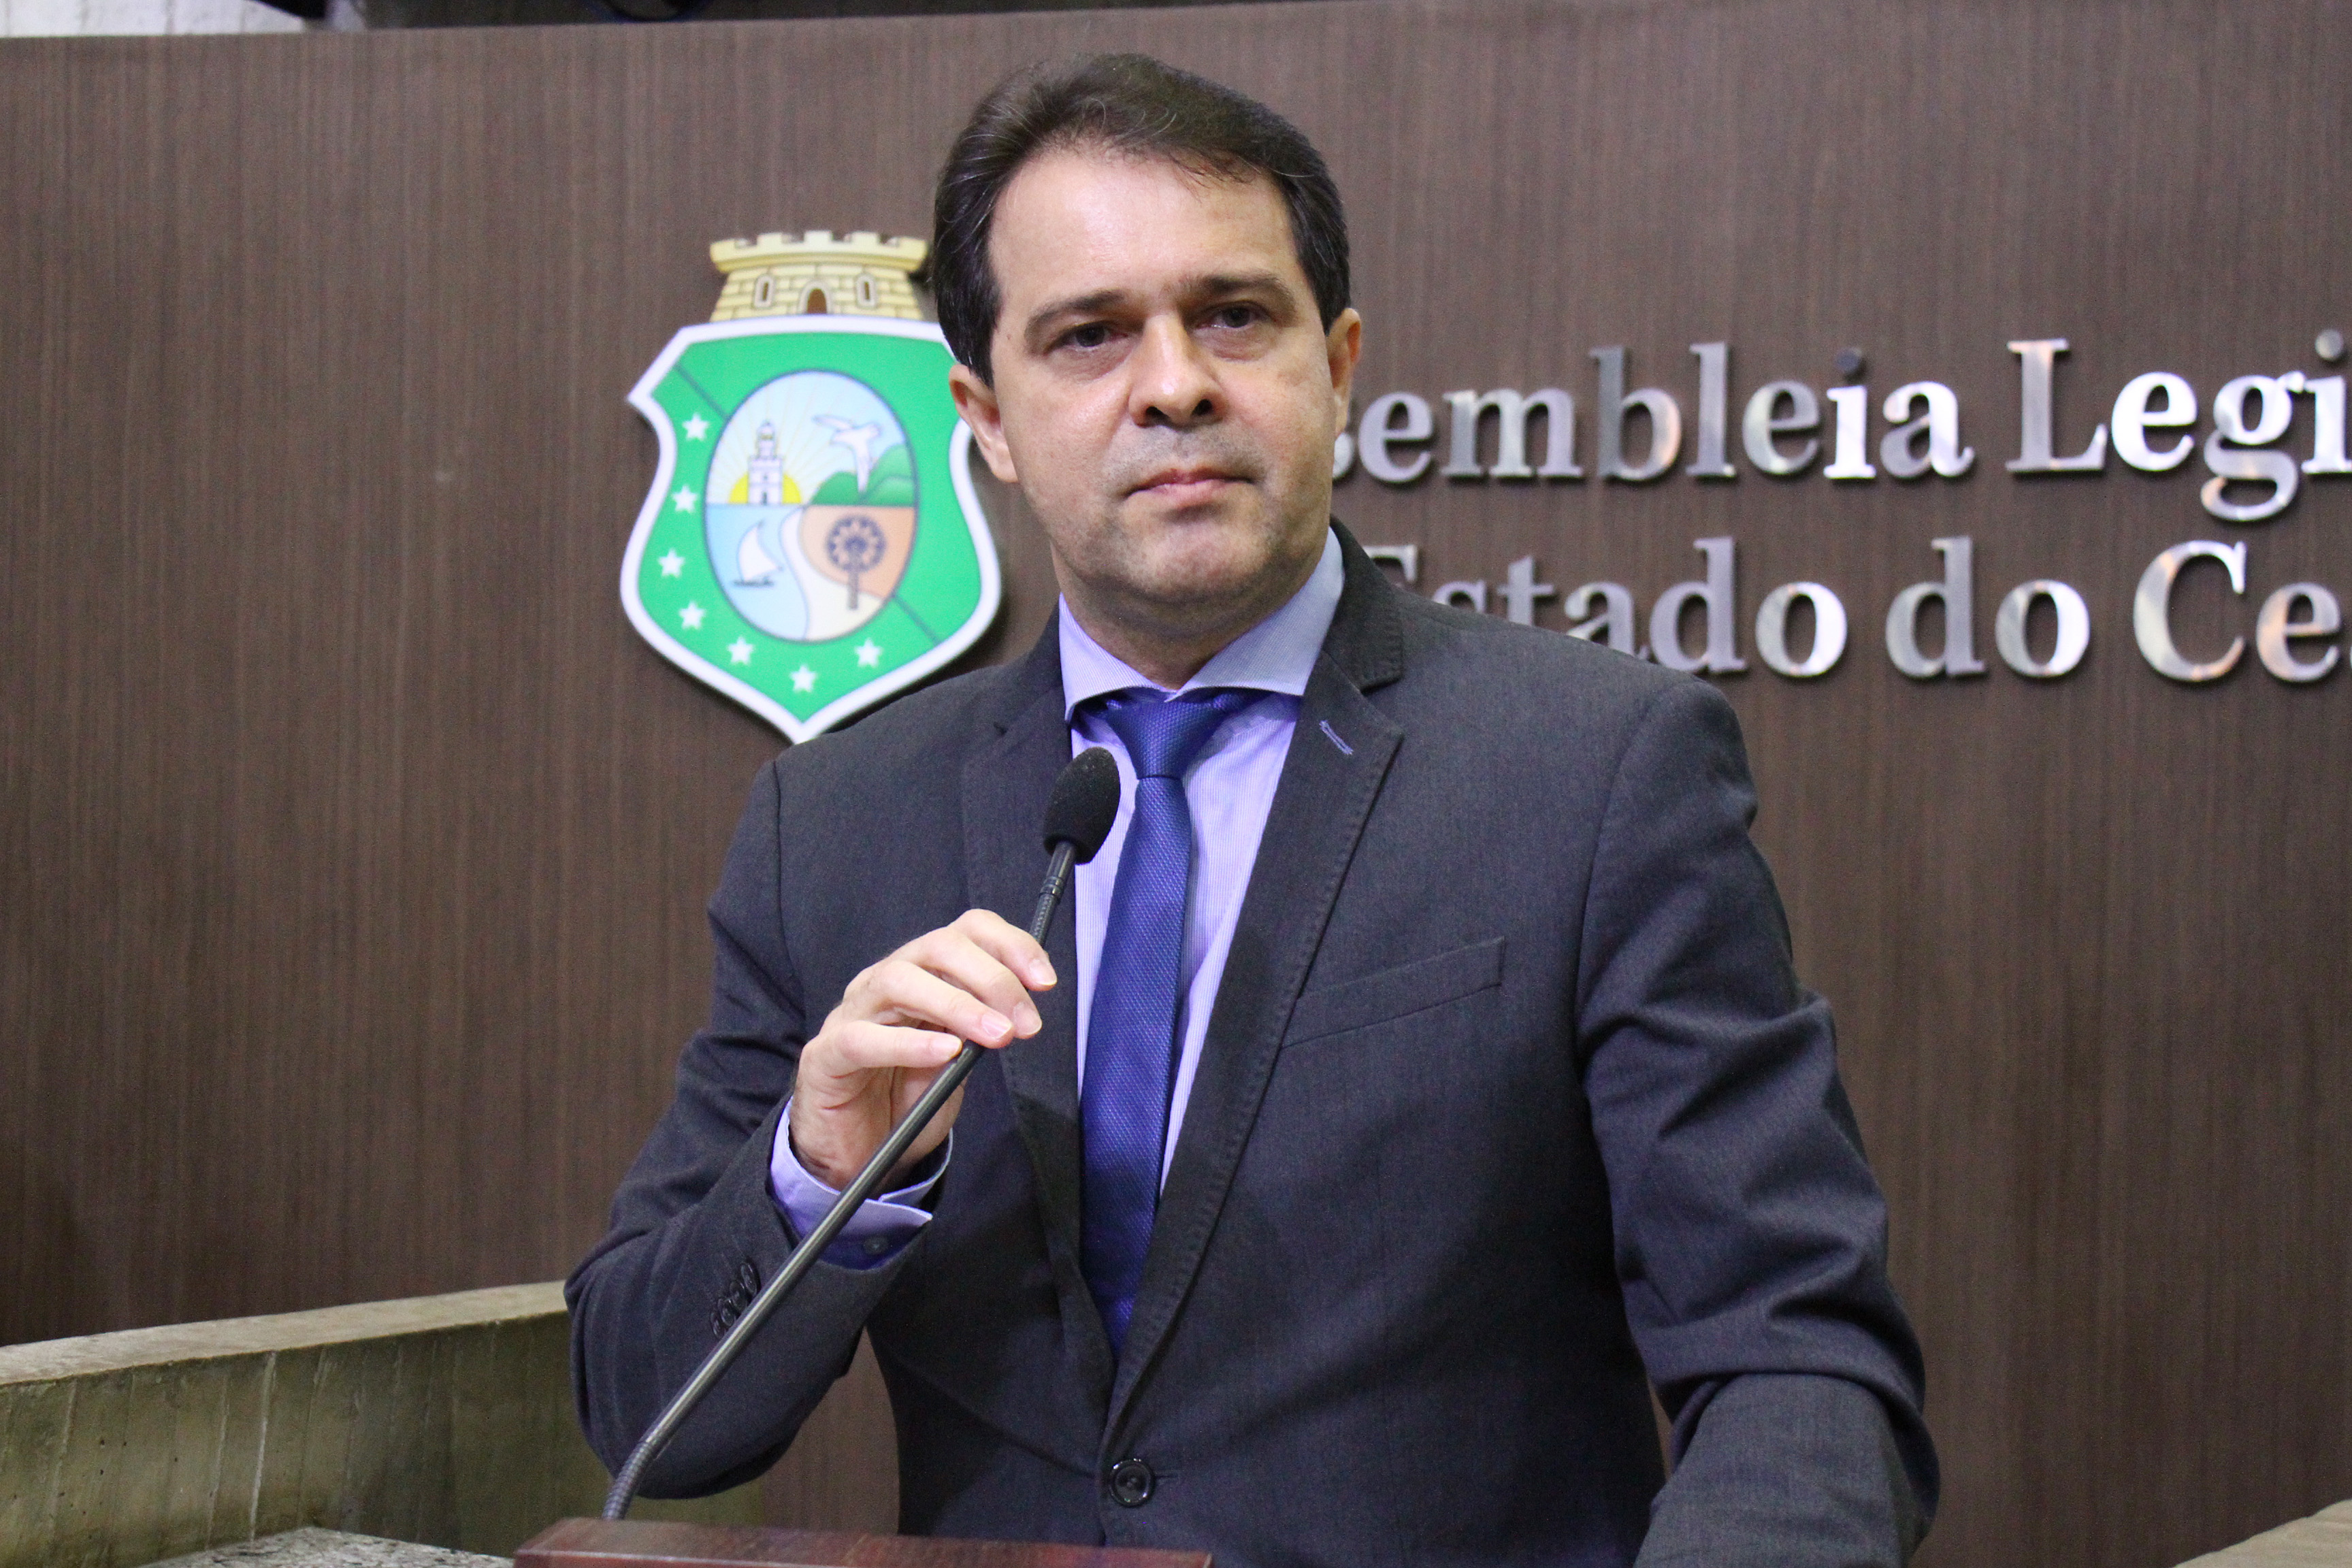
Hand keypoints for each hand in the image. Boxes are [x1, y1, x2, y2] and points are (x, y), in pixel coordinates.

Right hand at [788, 909, 1055, 1189]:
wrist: (854, 1150)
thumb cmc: (906, 1097)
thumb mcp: (958, 1059)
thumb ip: (981, 1030)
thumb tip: (1022, 1012)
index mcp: (922, 974)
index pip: (966, 931)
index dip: (1009, 945)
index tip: (1044, 981)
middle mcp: (885, 981)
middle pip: (938, 946)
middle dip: (992, 978)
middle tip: (1025, 1022)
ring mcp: (851, 1013)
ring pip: (899, 980)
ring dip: (957, 1004)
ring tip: (997, 1035)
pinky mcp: (825, 1054)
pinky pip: (863, 1038)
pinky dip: (908, 1043)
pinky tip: (945, 1052)